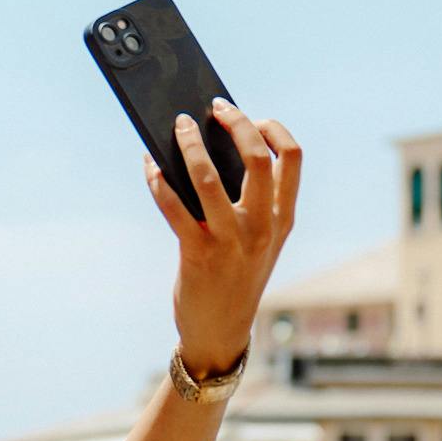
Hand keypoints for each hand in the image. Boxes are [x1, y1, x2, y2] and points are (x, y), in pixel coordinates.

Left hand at [145, 97, 300, 376]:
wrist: (221, 332)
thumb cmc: (236, 277)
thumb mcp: (258, 242)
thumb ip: (249, 202)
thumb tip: (213, 149)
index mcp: (282, 219)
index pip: (291, 158)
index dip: (271, 128)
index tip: (250, 115)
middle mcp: (262, 227)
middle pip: (256, 157)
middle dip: (234, 122)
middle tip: (213, 108)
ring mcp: (230, 241)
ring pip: (208, 177)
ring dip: (188, 144)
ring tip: (177, 126)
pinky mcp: (197, 253)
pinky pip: (173, 206)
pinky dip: (158, 180)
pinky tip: (150, 166)